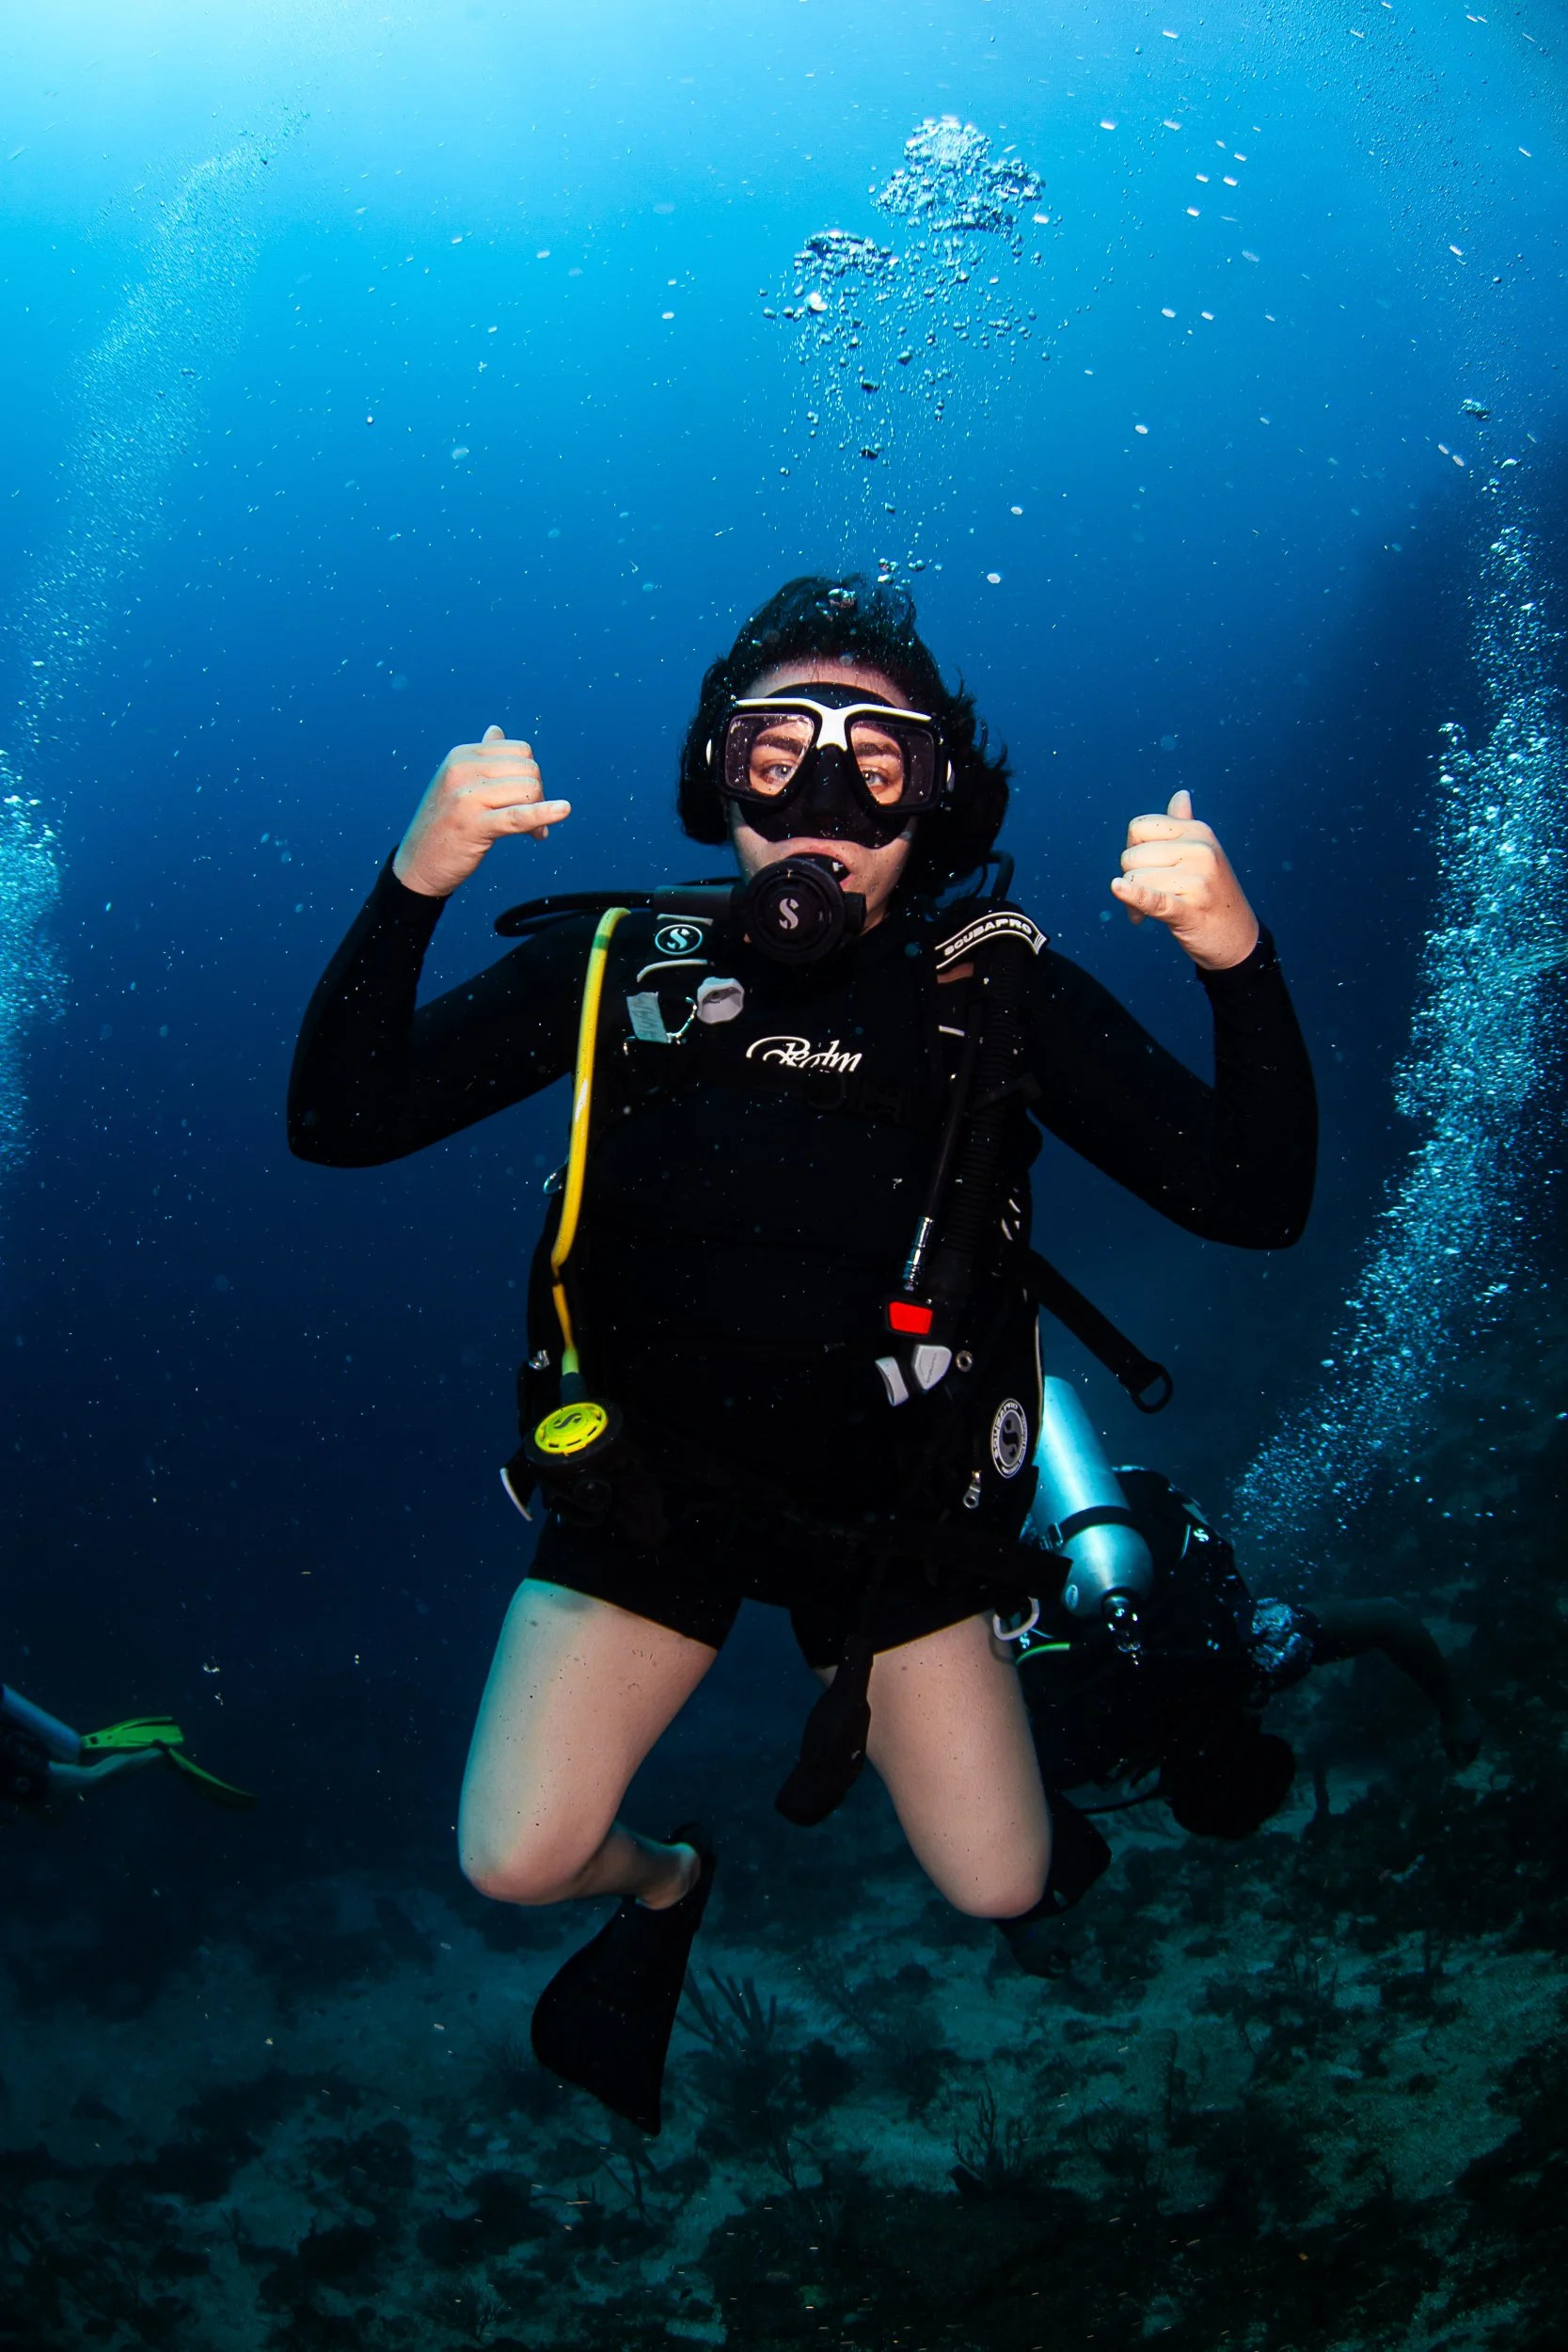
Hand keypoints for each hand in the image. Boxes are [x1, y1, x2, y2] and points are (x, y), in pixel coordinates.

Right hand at [393, 726, 570, 896]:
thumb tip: (497, 731)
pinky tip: (562, 811)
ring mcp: (466, 796)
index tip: (526, 801)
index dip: (531, 776)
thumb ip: (482, 758)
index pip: (520, 751)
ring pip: (529, 790)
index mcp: (461, 755)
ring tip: (532, 833)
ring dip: (539, 815)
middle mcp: (462, 769)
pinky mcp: (474, 824)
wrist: (416, 866)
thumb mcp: (457, 783)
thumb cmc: (444, 825)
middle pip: (529, 769)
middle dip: (538, 795)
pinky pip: (519, 815)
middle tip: (531, 823)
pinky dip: (543, 814)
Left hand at [1110, 789, 1259, 970]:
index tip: (1144, 868)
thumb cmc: (1211, 893)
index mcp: (1198, 832)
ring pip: (1134, 880)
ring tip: (1149, 914)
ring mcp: (1197, 878)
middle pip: (1131, 856)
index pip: (1139, 827)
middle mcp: (1200, 850)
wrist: (1238, 937)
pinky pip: (1152, 898)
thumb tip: (1180, 795)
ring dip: (1132, 902)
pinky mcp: (1189, 909)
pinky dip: (1134, 895)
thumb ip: (1184, 825)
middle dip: (1130, 879)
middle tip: (1147, 898)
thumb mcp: (1202, 853)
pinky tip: (1119, 889)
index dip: (1132, 849)